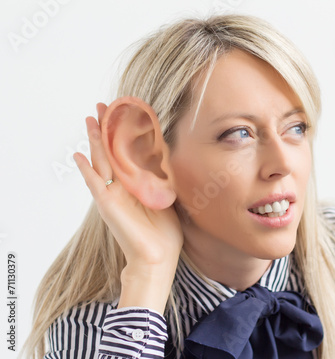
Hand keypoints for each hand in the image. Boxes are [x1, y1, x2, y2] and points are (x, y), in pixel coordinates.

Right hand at [73, 102, 182, 310]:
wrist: (159, 256)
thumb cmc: (164, 231)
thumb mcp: (168, 195)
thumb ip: (164, 177)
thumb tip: (171, 156)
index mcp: (136, 183)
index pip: (129, 151)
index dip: (126, 131)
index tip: (125, 110)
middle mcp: (122, 185)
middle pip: (112, 150)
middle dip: (108, 128)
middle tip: (103, 106)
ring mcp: (113, 194)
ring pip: (102, 161)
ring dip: (96, 140)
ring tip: (91, 119)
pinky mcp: (108, 205)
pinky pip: (95, 184)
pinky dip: (87, 171)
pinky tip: (79, 156)